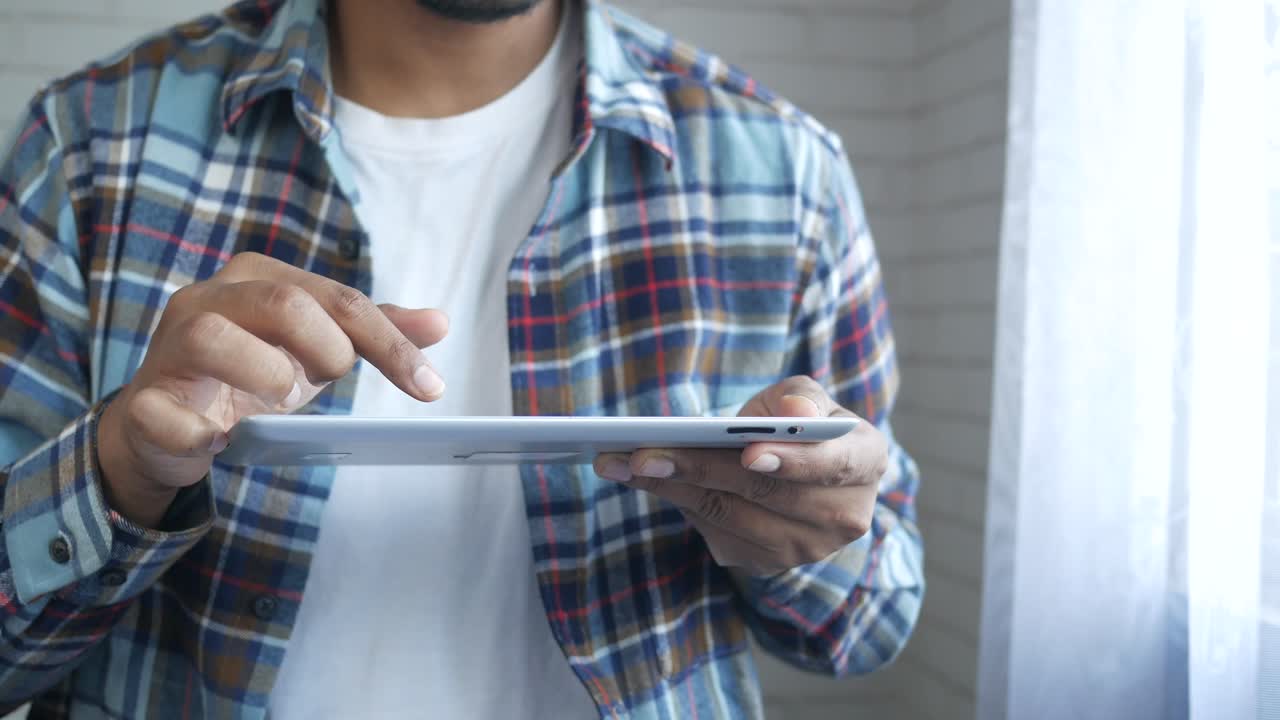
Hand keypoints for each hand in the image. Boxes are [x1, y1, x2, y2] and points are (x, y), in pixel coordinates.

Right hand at [98, 252, 448, 527]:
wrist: (167, 424)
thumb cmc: (249, 372)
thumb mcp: (316, 349)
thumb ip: (371, 333)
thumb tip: (440, 322)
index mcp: (258, 279)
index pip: (338, 298)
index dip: (390, 342)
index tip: (430, 386)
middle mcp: (210, 299)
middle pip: (285, 303)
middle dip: (327, 349)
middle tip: (328, 382)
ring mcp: (169, 346)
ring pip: (213, 337)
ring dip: (265, 376)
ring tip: (280, 402)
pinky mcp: (142, 401)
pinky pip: (165, 412)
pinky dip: (203, 434)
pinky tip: (223, 443)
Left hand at [593, 376, 887, 576]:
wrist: (797, 469)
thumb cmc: (800, 422)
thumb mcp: (803, 397)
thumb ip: (799, 398)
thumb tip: (791, 415)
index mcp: (866, 460)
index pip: (832, 464)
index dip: (792, 460)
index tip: (748, 452)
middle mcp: (845, 514)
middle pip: (767, 493)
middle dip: (701, 469)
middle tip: (644, 453)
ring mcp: (807, 548)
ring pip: (732, 516)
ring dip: (672, 488)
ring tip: (623, 464)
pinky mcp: (768, 564)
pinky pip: (716, 534)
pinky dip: (678, 503)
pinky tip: (643, 480)